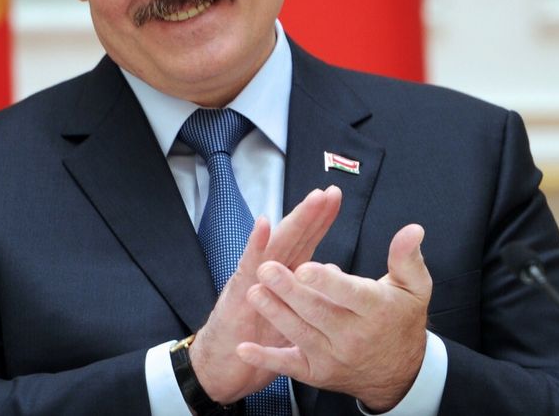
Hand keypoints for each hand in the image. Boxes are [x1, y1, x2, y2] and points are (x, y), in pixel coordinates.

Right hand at [190, 186, 342, 403]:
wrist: (222, 367)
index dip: (320, 221)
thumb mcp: (290, 319)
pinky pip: (248, 266)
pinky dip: (256, 244)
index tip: (336, 198)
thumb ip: (309, 295)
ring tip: (310, 202)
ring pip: (275, 246)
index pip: (304, 243)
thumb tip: (334, 275)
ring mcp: (251, 280)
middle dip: (311, 214)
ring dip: (293, 222)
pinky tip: (265, 226)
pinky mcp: (237, 294)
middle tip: (329, 192)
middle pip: (293, 238)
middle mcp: (266, 272)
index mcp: (282, 277)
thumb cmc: (255, 340)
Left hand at [235, 223, 431, 411]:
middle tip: (267, 270)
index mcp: (375, 310)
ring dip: (275, 313)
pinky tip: (245, 348)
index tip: (306, 266)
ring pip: (300, 334)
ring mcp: (333, 356)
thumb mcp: (414, 288)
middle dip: (290, 291)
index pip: (350, 293)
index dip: (327, 281)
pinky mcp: (317, 372)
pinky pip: (289, 366)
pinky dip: (265, 358)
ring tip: (254, 293)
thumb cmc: (401, 321)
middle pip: (318, 312)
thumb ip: (407, 258)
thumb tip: (412, 229)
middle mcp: (353, 336)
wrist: (399, 374)